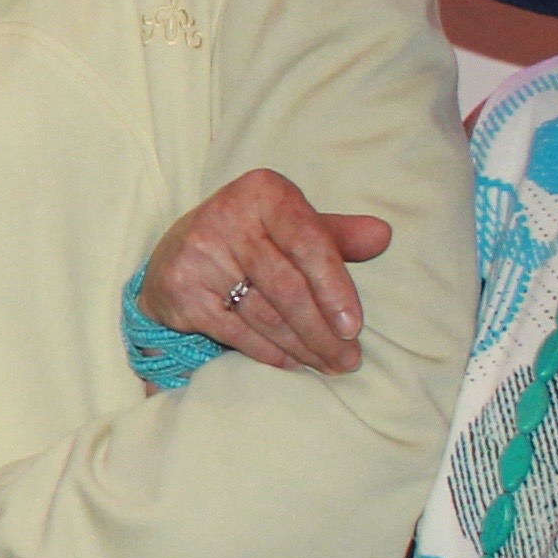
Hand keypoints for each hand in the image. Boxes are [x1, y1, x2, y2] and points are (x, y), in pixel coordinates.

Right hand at [145, 170, 389, 374]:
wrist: (175, 254)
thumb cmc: (250, 238)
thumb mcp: (290, 226)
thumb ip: (335, 234)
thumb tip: (382, 236)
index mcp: (262, 191)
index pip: (308, 242)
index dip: (335, 287)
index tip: (354, 327)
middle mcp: (226, 216)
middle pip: (287, 286)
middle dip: (322, 330)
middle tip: (348, 359)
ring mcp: (199, 254)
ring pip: (264, 314)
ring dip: (302, 347)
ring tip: (328, 365)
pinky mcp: (182, 290)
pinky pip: (237, 331)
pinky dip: (269, 353)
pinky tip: (293, 363)